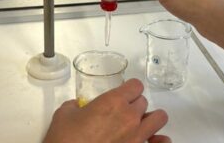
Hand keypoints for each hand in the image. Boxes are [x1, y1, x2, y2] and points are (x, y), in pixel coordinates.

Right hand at [43, 79, 169, 142]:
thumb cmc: (65, 139)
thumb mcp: (64, 114)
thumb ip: (75, 105)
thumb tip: (77, 106)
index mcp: (113, 101)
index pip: (136, 85)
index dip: (130, 88)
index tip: (124, 93)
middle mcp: (129, 117)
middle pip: (144, 101)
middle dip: (135, 105)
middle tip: (123, 111)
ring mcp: (136, 137)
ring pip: (159, 118)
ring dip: (151, 118)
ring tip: (141, 123)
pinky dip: (159, 141)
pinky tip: (156, 141)